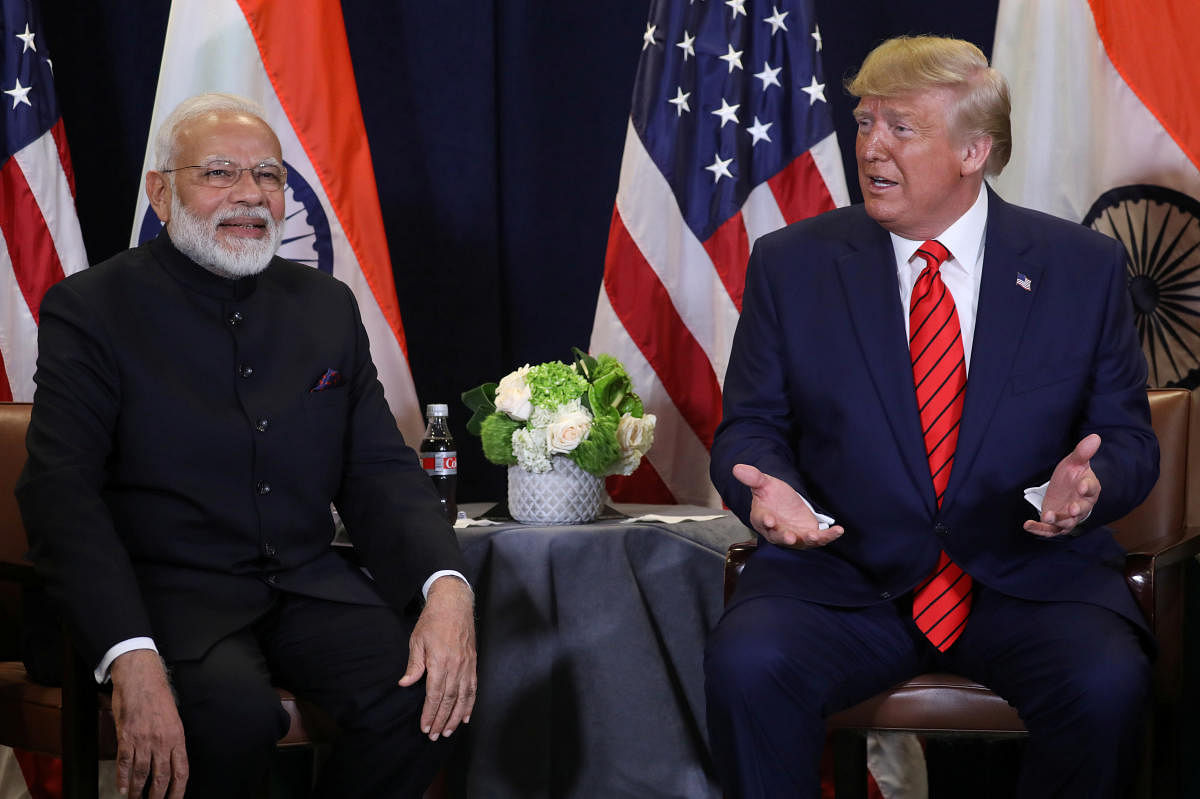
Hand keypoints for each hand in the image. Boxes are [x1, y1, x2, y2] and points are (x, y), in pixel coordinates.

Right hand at [109, 649, 187, 798]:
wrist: (140, 677)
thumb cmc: (157, 695)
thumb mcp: (173, 718)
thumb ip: (172, 740)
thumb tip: (170, 760)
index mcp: (177, 736)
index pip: (181, 771)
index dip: (178, 790)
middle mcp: (162, 741)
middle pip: (161, 777)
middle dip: (157, 796)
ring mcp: (143, 740)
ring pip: (141, 774)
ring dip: (137, 791)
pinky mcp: (126, 737)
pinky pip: (124, 763)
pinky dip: (122, 778)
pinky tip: (122, 787)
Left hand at [399, 576, 476, 740]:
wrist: (454, 604)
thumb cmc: (433, 621)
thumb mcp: (417, 640)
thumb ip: (414, 665)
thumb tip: (405, 684)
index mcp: (440, 662)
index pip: (435, 695)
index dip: (430, 713)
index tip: (425, 727)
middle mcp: (456, 666)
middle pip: (449, 700)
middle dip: (442, 720)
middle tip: (435, 736)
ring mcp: (467, 665)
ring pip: (463, 697)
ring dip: (457, 717)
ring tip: (450, 731)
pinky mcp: (473, 663)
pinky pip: (473, 688)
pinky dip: (470, 704)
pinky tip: (467, 716)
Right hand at [732, 463, 843, 548]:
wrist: (786, 503)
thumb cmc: (773, 496)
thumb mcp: (764, 483)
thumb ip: (753, 477)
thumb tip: (737, 467)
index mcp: (763, 517)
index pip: (762, 520)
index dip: (765, 521)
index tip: (769, 520)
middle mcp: (777, 531)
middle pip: (780, 536)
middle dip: (785, 537)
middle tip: (790, 537)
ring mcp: (794, 535)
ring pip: (800, 541)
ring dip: (808, 540)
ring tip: (815, 536)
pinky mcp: (809, 536)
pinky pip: (820, 539)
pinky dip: (829, 536)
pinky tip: (839, 530)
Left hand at [1023, 434, 1101, 536]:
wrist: (1065, 489)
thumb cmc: (1073, 475)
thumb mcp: (1074, 462)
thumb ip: (1082, 452)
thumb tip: (1095, 437)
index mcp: (1089, 488)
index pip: (1091, 488)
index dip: (1087, 488)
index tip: (1082, 486)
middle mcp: (1082, 505)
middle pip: (1082, 510)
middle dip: (1077, 510)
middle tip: (1072, 509)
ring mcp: (1069, 516)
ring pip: (1067, 523)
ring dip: (1058, 521)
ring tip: (1047, 516)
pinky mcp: (1056, 523)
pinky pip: (1049, 530)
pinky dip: (1039, 529)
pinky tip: (1027, 525)